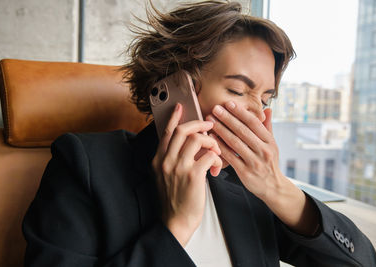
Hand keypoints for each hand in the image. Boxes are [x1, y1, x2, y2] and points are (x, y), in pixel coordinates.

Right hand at [152, 103, 221, 245]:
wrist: (175, 221)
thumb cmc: (175, 199)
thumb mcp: (165, 176)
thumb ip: (171, 159)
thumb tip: (187, 144)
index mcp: (158, 159)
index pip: (166, 132)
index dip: (174, 118)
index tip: (180, 107)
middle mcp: (166, 161)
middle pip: (183, 131)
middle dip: (199, 125)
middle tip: (209, 126)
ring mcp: (178, 167)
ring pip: (197, 139)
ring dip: (211, 142)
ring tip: (215, 151)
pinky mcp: (193, 176)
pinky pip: (209, 155)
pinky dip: (217, 158)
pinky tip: (216, 168)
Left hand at [206, 101, 319, 235]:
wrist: (273, 187)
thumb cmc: (269, 163)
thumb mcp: (272, 145)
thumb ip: (267, 127)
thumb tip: (267, 109)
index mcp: (270, 141)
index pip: (254, 123)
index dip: (241, 112)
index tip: (229, 103)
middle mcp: (263, 151)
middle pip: (243, 131)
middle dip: (227, 118)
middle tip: (215, 109)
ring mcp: (254, 162)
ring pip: (235, 143)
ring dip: (221, 130)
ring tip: (211, 121)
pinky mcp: (245, 172)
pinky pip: (230, 157)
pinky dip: (220, 147)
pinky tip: (211, 139)